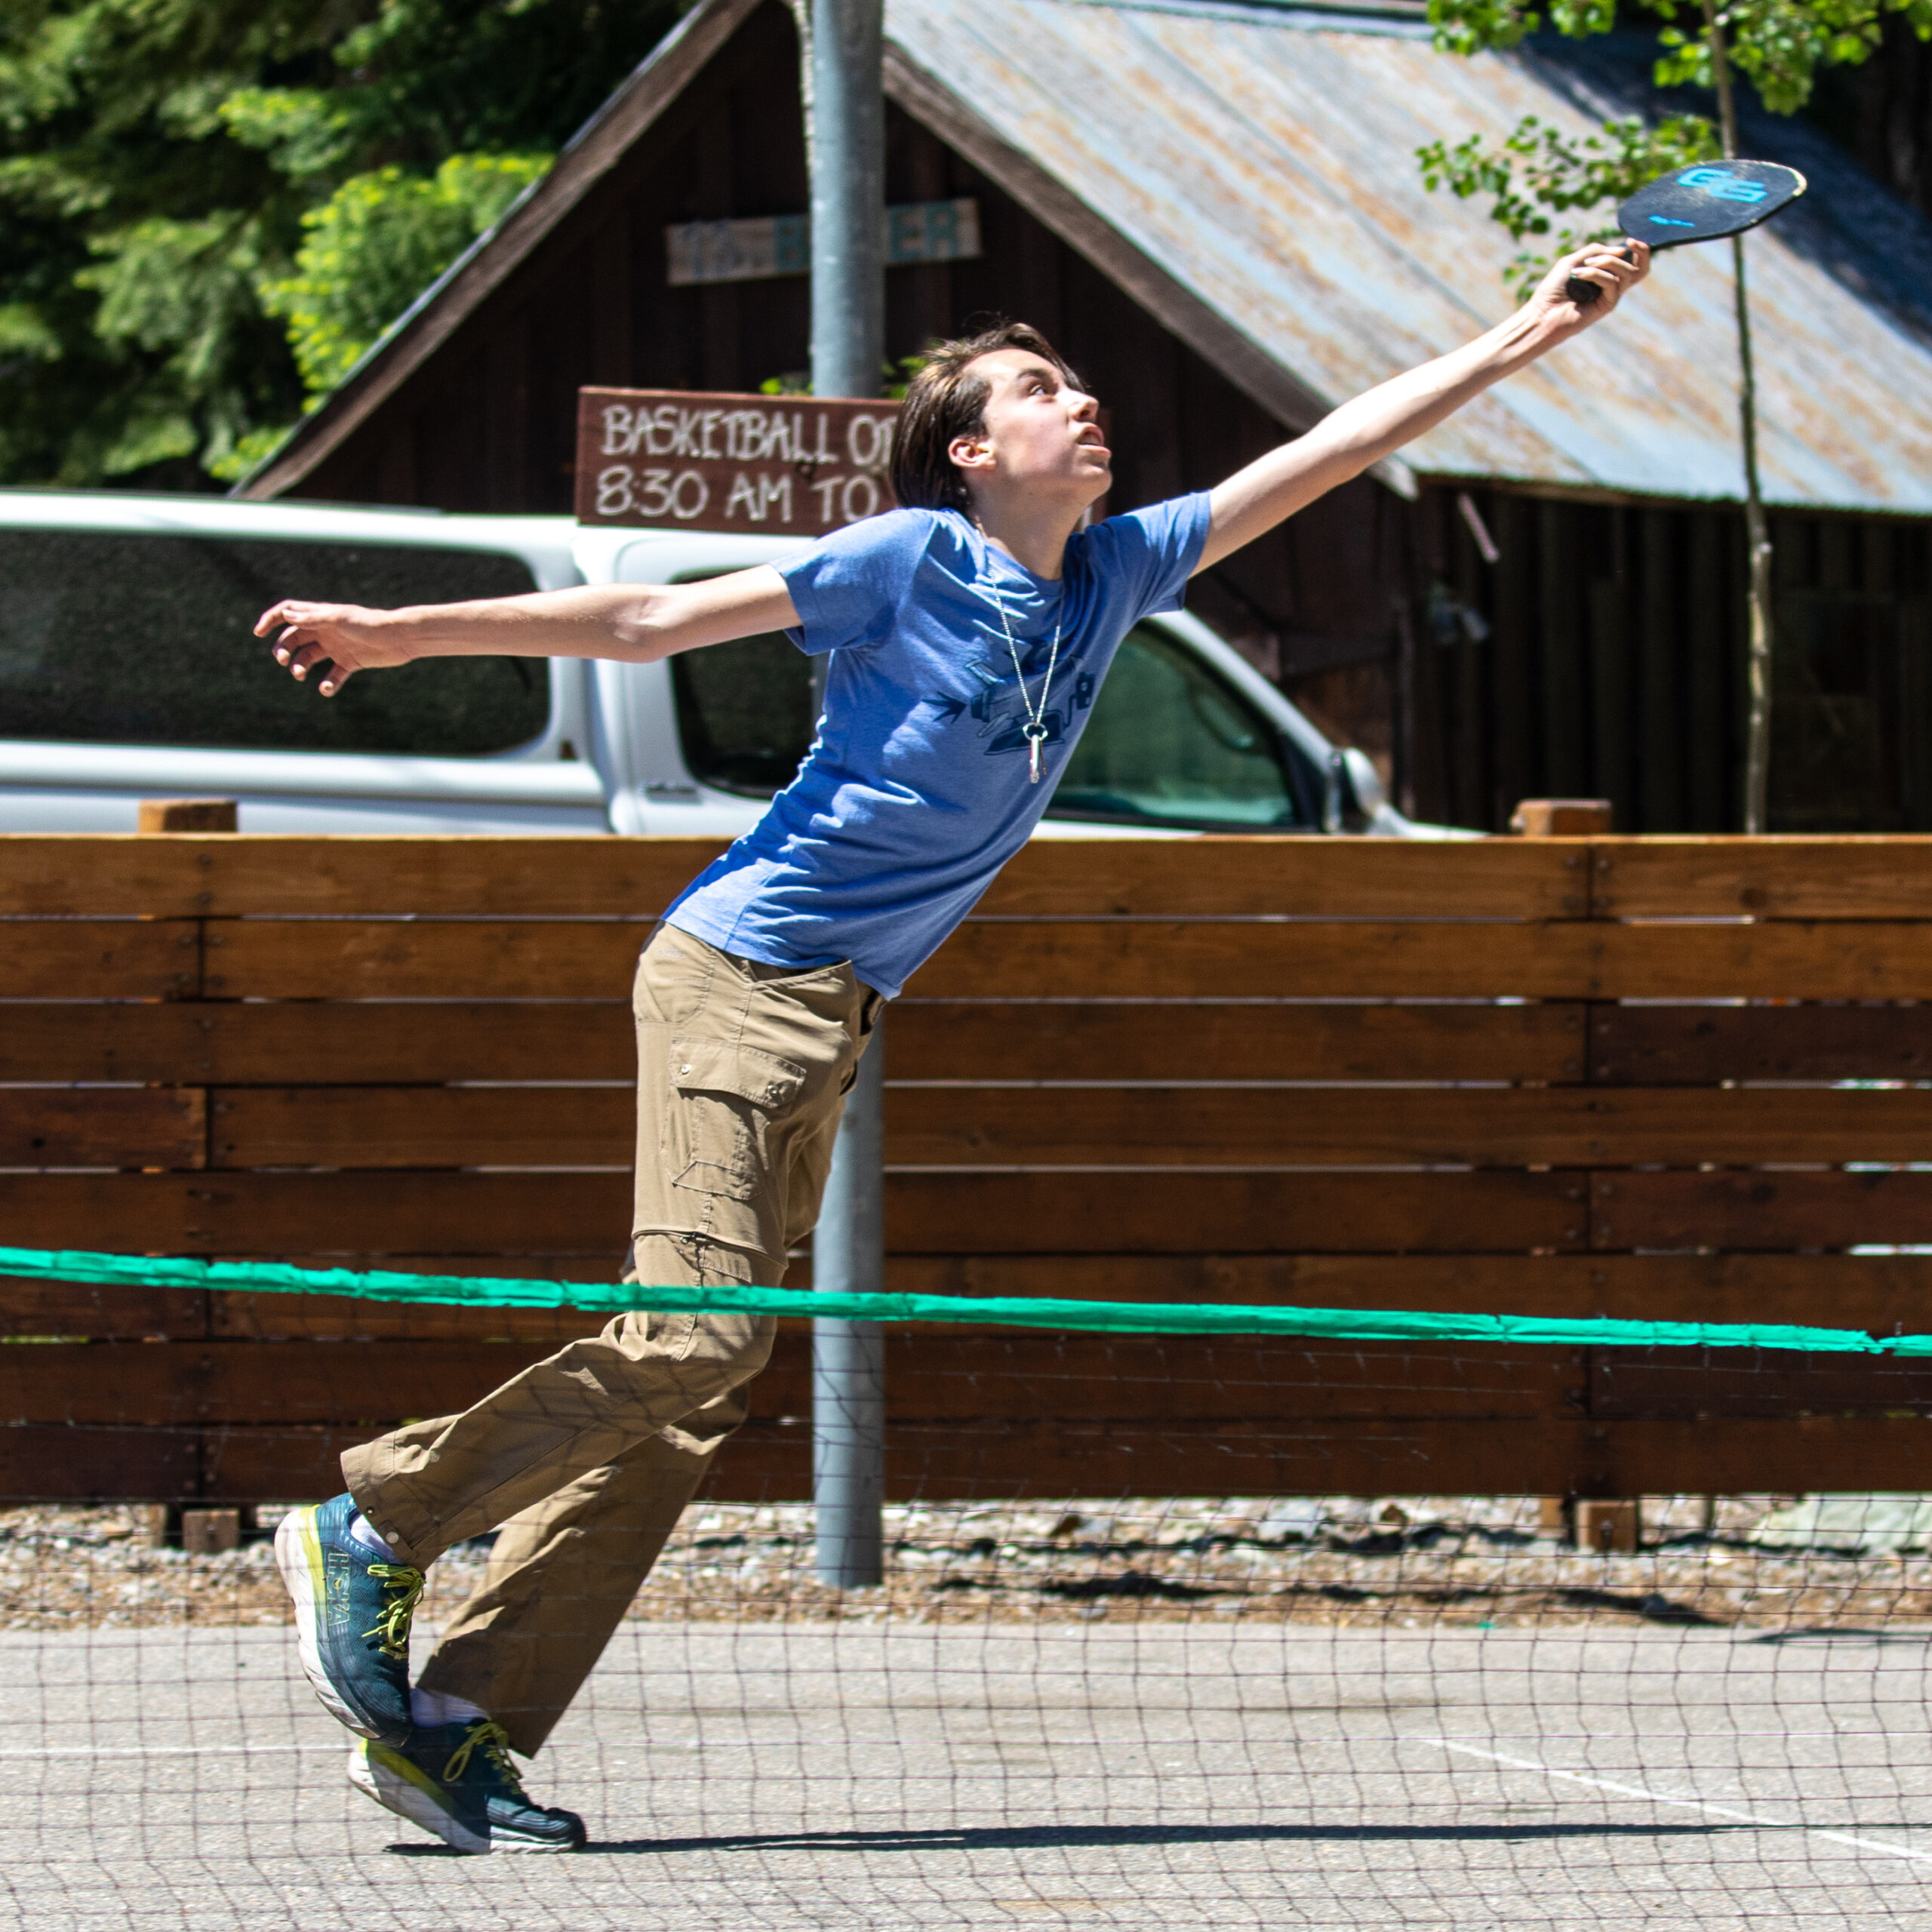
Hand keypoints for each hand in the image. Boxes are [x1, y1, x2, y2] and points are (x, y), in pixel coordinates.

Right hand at [254, 600, 410, 695]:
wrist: (398, 638)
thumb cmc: (369, 624)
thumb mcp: (339, 619)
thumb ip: (313, 618)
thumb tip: (287, 615)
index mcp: (320, 616)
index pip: (289, 613)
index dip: (271, 620)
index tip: (258, 633)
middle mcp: (325, 631)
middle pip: (294, 639)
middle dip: (283, 649)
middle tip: (283, 661)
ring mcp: (336, 647)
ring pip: (308, 658)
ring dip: (299, 667)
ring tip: (299, 675)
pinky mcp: (349, 663)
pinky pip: (332, 676)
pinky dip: (327, 684)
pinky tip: (326, 689)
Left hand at [1527, 239, 1650, 334]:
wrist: (1541, 312)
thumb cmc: (1553, 288)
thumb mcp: (1573, 261)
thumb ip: (1596, 251)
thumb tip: (1623, 251)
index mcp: (1606, 274)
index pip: (1635, 263)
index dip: (1641, 250)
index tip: (1630, 239)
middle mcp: (1612, 286)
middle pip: (1640, 269)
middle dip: (1639, 251)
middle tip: (1628, 242)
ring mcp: (1611, 296)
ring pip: (1626, 273)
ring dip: (1607, 262)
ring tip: (1584, 264)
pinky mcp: (1607, 305)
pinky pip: (1612, 283)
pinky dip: (1596, 274)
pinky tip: (1578, 275)